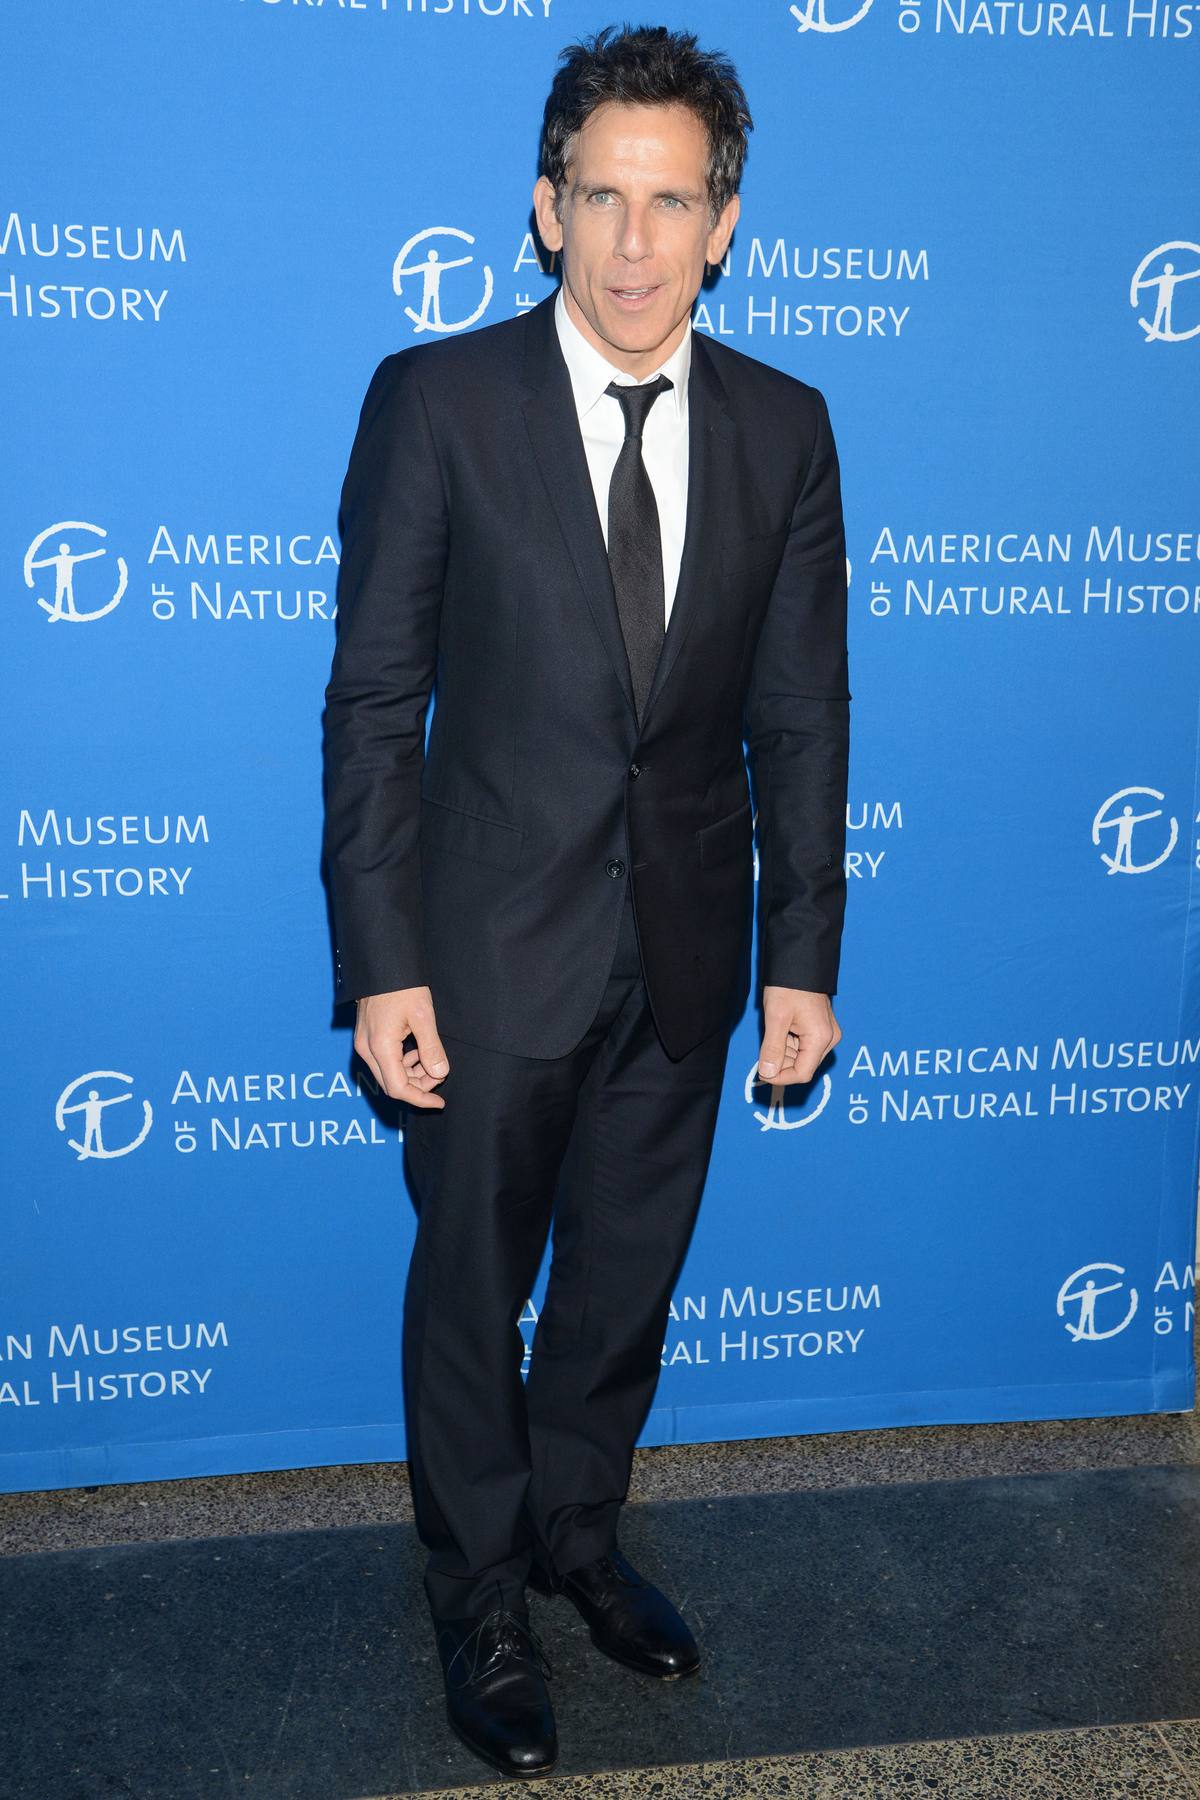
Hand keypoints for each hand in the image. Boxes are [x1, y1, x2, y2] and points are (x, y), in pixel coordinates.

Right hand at [353, 985, 449, 1109]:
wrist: (382, 964)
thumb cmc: (402, 986)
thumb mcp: (423, 1016)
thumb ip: (431, 1048)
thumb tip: (440, 1073)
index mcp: (380, 1047)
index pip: (398, 1089)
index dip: (420, 1099)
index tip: (439, 1102)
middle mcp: (366, 1050)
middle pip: (392, 1084)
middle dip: (418, 1086)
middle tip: (439, 1073)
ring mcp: (363, 1043)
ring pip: (388, 1074)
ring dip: (411, 1073)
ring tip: (429, 1057)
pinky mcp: (365, 1037)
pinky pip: (384, 1061)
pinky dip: (402, 1062)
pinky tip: (416, 1049)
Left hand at [757, 986, 840, 1085]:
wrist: (799, 964)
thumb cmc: (788, 986)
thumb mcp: (776, 1018)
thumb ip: (772, 1049)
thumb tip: (767, 1073)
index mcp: (821, 1038)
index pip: (802, 1074)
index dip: (781, 1078)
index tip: (762, 1073)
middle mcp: (829, 1039)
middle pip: (803, 1066)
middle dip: (781, 1064)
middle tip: (763, 1051)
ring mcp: (827, 1033)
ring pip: (802, 1057)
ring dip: (784, 1053)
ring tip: (773, 1033)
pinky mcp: (821, 1028)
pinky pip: (804, 1046)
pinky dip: (789, 1044)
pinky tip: (781, 1030)